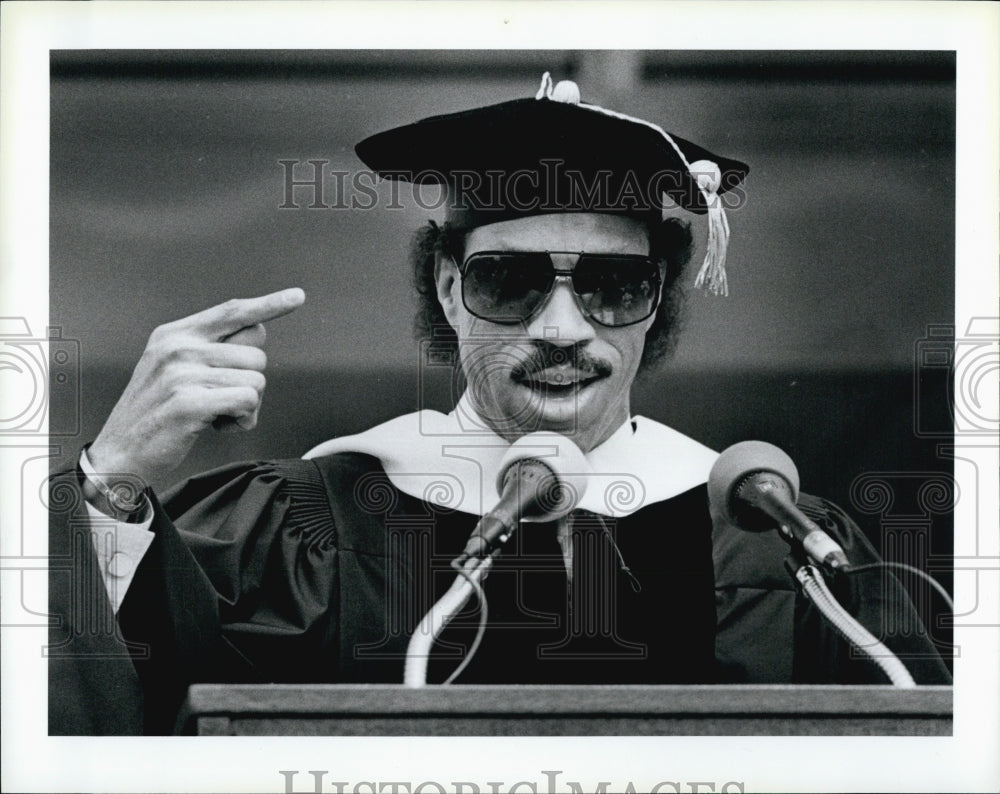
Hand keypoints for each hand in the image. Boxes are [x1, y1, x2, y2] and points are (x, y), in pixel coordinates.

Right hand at [88, 288, 305, 483]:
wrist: (120, 453)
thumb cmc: (156, 412)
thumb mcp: (173, 367)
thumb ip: (210, 348)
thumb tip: (259, 331)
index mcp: (175, 334)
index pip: (232, 311)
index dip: (269, 304)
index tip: (297, 296)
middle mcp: (178, 347)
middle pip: (256, 355)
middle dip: (249, 383)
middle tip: (219, 400)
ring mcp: (181, 374)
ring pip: (256, 381)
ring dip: (246, 405)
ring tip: (214, 413)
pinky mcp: (189, 403)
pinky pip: (248, 401)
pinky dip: (243, 419)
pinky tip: (218, 425)